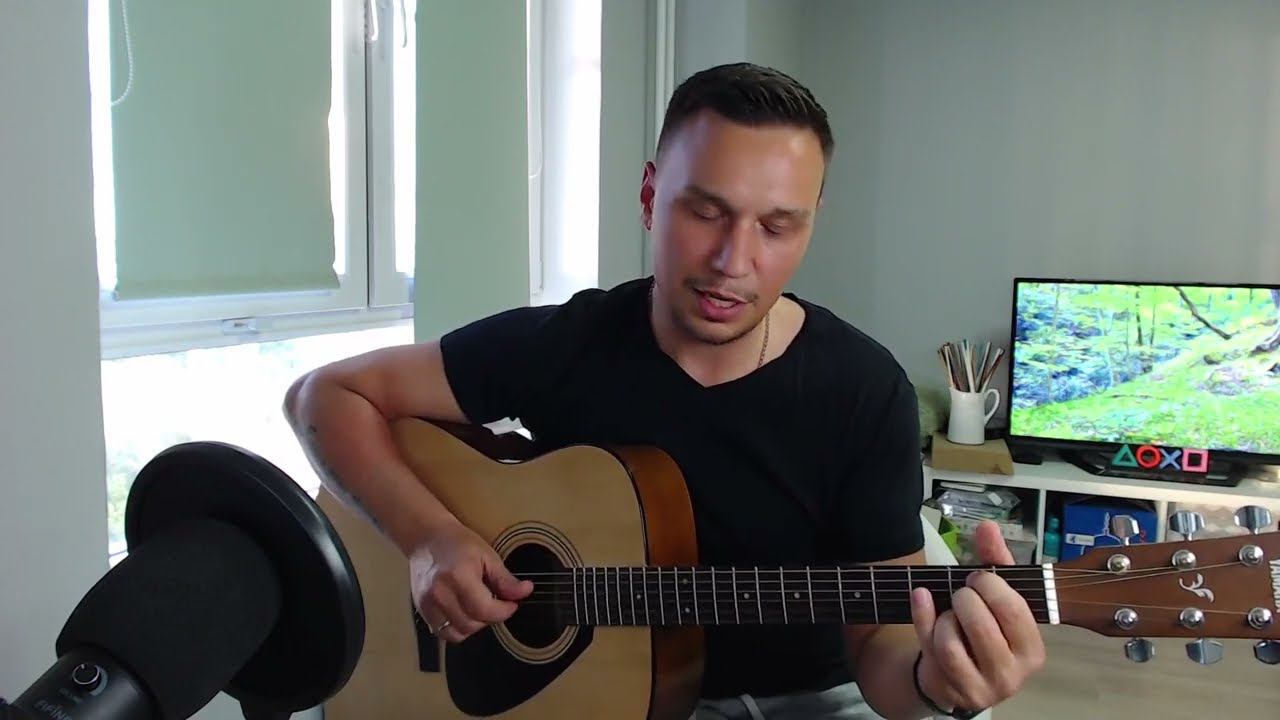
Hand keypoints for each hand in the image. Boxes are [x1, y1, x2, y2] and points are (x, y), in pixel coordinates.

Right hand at [409, 521, 533, 642]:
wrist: (427, 539)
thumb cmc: (457, 543)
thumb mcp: (487, 555)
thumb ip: (505, 579)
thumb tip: (525, 592)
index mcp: (458, 576)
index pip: (485, 610)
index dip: (503, 611)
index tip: (511, 604)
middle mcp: (440, 593)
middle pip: (472, 624)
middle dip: (490, 618)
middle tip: (496, 603)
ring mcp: (427, 604)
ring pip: (458, 633)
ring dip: (474, 625)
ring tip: (479, 606)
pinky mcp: (422, 611)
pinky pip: (443, 633)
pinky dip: (457, 628)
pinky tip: (464, 612)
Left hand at [909, 520, 1045, 712]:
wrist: (953, 672)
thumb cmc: (981, 630)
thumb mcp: (994, 596)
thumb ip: (995, 561)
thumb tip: (988, 526)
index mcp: (1032, 649)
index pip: (1013, 610)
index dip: (990, 585)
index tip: (977, 577)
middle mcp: (1013, 673)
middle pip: (981, 624)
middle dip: (965, 598)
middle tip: (962, 593)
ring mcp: (983, 687)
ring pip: (952, 641)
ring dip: (944, 616)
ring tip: (949, 612)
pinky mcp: (953, 691)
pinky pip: (931, 649)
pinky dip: (922, 617)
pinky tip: (921, 598)